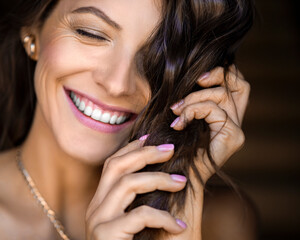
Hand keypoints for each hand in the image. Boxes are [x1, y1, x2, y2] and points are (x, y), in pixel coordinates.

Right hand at [85, 140, 187, 239]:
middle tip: (170, 149)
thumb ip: (140, 200)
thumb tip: (162, 176)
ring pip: (127, 184)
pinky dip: (163, 217)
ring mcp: (98, 221)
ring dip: (158, 179)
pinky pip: (139, 216)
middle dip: (144, 153)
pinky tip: (180, 225)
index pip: (112, 164)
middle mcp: (96, 207)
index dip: (131, 148)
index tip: (151, 138)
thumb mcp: (136, 221)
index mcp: (102, 201)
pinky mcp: (107, 236)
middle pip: (116, 166)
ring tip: (182, 182)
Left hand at [170, 65, 249, 181]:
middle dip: (216, 76)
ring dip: (193, 99)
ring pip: (221, 95)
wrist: (177, 173)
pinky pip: (213, 110)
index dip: (224, 73)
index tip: (199, 76)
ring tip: (176, 110)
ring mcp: (237, 130)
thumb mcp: (186, 115)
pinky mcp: (233, 136)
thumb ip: (193, 99)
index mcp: (228, 115)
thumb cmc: (178, 143)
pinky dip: (193, 111)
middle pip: (240, 85)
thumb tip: (191, 76)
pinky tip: (179, 123)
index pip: (238, 85)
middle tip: (195, 81)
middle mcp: (237, 121)